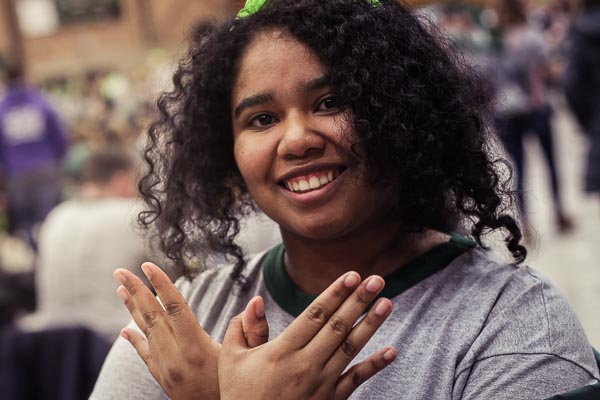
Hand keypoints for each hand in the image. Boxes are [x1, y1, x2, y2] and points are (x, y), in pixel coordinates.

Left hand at [114, 262, 268, 399]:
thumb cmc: (241, 389)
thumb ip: (253, 329)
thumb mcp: (251, 358)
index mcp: (197, 350)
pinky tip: (125, 330)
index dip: (161, 285)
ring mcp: (167, 371)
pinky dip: (135, 340)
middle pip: (153, 318)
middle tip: (120, 271)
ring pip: (146, 334)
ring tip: (121, 289)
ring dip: (132, 310)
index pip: (175, 309)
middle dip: (136, 291)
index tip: (147, 265)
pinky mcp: (165, 380)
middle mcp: (177, 359)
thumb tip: (256, 300)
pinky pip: (145, 356)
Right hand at [218, 272, 396, 399]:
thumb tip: (256, 300)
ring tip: (387, 303)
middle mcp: (305, 365)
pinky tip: (391, 351)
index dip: (335, 293)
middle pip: (337, 326)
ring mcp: (321, 384)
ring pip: (350, 348)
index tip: (352, 275)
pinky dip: (375, 365)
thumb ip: (241, 328)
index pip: (315, 315)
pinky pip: (356, 379)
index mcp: (282, 351)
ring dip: (370, 325)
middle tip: (376, 279)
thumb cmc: (241, 394)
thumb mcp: (230, 360)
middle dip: (358, 300)